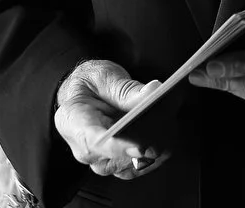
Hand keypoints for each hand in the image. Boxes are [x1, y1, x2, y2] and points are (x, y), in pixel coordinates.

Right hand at [53, 60, 168, 179]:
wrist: (85, 92)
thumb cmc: (91, 84)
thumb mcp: (105, 77)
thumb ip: (126, 88)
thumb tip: (153, 92)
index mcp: (74, 123)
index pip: (95, 142)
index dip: (119, 148)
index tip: (141, 146)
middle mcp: (85, 149)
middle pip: (116, 159)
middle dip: (146, 145)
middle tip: (168, 123)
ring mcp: (101, 159)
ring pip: (131, 166)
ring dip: (155, 149)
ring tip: (171, 124)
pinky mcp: (118, 162)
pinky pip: (140, 166)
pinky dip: (157, 153)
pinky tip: (169, 134)